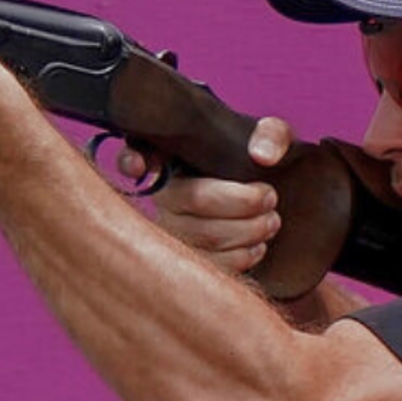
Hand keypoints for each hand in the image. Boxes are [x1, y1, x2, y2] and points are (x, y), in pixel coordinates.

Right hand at [119, 117, 292, 274]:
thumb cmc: (256, 166)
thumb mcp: (268, 139)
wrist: (265, 203)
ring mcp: (169, 229)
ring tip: (271, 221)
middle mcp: (162, 193)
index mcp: (173, 157)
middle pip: (193, 199)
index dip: (130, 161)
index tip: (140, 167)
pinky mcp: (185, 260)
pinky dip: (241, 257)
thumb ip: (271, 135)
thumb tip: (262, 155)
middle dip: (242, 203)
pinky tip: (257, 245)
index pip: (137, 154)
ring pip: (202, 237)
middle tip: (271, 198)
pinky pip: (209, 265)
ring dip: (248, 231)